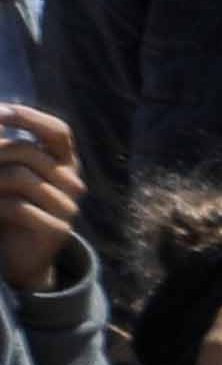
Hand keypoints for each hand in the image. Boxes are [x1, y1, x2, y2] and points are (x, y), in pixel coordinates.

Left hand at [0, 107, 73, 293]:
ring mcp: (68, 207)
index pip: (58, 131)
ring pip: (22, 178)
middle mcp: (72, 182)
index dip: (30, 118)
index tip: (0, 112)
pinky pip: (21, 208)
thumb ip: (6, 146)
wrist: (21, 252)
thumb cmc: (11, 202)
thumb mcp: (10, 168)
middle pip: (29, 152)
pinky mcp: (58, 230)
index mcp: (64, 162)